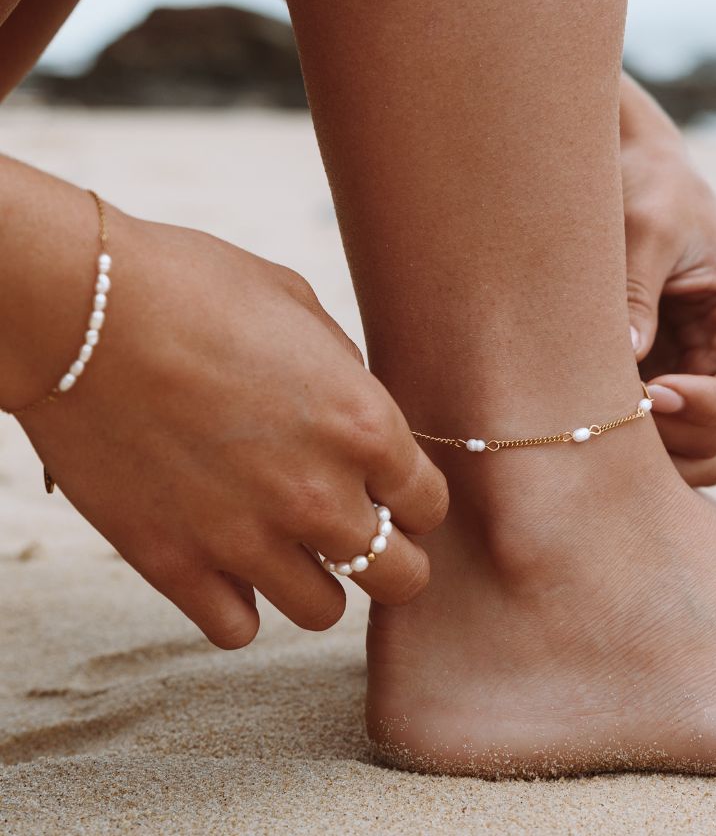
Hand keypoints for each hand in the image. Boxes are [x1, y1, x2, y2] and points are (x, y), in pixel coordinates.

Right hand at [17, 204, 447, 647]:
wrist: (81, 310)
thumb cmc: (197, 288)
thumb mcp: (301, 308)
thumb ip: (346, 375)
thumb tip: (357, 409)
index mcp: (364, 427)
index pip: (430, 505)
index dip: (415, 499)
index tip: (392, 491)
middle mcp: (319, 495)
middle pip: (400, 578)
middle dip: (392, 558)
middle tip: (361, 534)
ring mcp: (247, 539)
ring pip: (322, 613)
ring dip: (316, 582)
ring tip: (290, 546)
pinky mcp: (174, 565)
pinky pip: (237, 629)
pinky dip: (240, 605)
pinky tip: (229, 564)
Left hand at [619, 74, 715, 485]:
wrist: (630, 169)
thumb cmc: (650, 186)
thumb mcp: (646, 227)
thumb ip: (638, 291)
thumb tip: (628, 359)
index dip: (712, 404)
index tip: (655, 394)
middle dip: (673, 433)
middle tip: (611, 411)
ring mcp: (705, 373)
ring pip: (698, 449)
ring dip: (653, 449)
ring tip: (598, 414)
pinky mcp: (667, 381)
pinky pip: (662, 436)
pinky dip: (631, 439)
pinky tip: (589, 409)